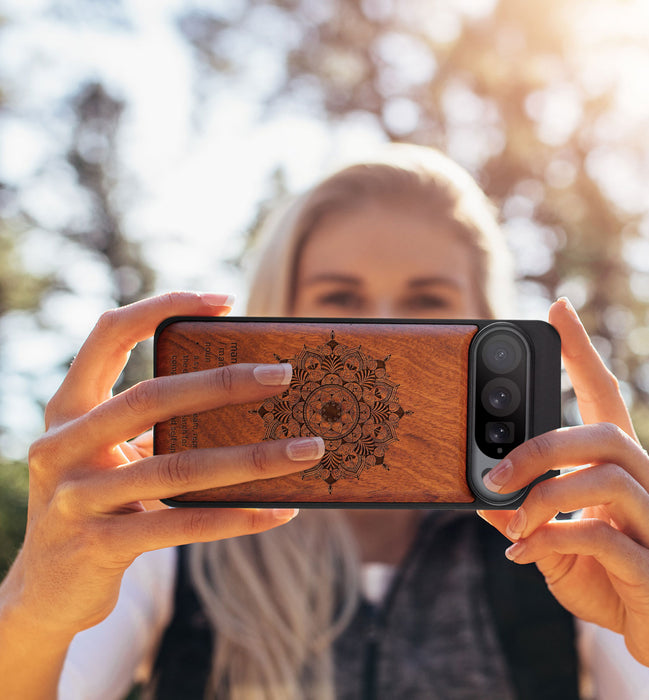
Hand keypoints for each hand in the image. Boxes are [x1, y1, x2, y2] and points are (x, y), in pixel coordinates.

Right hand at [3, 292, 324, 639]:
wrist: (46, 591)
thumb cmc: (98, 504)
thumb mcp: (112, 455)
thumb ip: (155, 427)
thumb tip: (249, 399)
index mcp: (68, 409)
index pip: (109, 334)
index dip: (163, 307)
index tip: (224, 301)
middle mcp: (62, 446)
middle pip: (151, 397)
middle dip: (224, 382)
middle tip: (284, 375)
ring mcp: (76, 498)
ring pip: (178, 467)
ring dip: (253, 458)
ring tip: (308, 450)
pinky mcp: (99, 546)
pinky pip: (183, 525)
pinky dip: (238, 517)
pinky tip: (280, 511)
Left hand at [478, 298, 648, 689]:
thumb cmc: (609, 576)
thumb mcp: (554, 540)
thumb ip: (523, 516)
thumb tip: (480, 496)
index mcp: (622, 468)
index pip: (605, 395)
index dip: (582, 352)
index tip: (558, 309)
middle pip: (604, 434)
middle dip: (541, 447)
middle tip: (495, 472)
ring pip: (606, 479)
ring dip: (544, 497)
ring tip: (512, 522)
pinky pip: (602, 537)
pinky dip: (552, 540)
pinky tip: (524, 554)